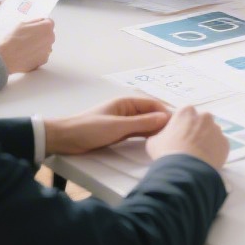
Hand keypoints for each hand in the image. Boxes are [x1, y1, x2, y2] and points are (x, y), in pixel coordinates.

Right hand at [0, 18, 54, 73]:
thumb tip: (40, 22)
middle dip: (40, 35)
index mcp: (46, 27)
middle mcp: (50, 38)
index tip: (35, 27)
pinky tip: (27, 53)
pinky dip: (37, 54)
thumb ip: (34, 22)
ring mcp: (48, 50)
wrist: (7, 57)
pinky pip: (42, 54)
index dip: (40, 24)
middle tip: (28, 37)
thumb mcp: (22, 24)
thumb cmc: (13, 40)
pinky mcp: (44, 60)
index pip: (48, 22)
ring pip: (45, 45)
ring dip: (39, 45)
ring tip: (26, 46)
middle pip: (48, 34)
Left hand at [44, 97, 171, 155]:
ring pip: (145, 124)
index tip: (179, 124)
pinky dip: (146, 136)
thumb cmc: (90, 129)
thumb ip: (142, 123)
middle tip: (177, 134)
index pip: (153, 105)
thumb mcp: (118, 126)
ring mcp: (123, 122)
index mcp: (126, 103)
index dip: (166, 113)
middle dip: (163, 121)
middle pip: (150, 114)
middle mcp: (126, 110)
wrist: (65, 139)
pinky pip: (137, 132)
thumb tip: (165, 118)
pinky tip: (154, 142)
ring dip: (155, 129)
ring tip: (169, 139)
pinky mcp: (118, 133)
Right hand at [146, 105, 229, 168]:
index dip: (181, 126)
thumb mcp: (154, 140)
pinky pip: (219, 146)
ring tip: (196, 156)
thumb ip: (162, 133)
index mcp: (187, 111)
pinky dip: (214, 152)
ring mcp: (217, 129)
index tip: (177, 137)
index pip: (185, 115)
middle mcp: (205, 116)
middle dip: (196, 132)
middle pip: (200, 122)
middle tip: (188, 147)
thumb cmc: (167, 152)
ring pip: (211, 134)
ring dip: (206, 141)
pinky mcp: (225, 143)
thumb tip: (164, 136)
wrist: (184, 170)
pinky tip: (205, 161)